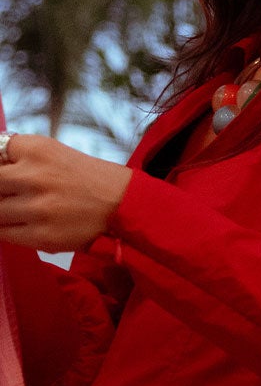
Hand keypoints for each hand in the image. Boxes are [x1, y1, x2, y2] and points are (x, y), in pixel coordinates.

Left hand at [0, 134, 130, 251]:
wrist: (123, 204)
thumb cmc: (87, 178)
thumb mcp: (53, 154)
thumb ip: (17, 159)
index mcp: (38, 149)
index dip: (2, 166)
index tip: (11, 174)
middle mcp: (35, 176)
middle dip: (2, 191)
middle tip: (16, 194)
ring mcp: (37, 209)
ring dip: (5, 212)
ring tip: (27, 209)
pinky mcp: (40, 236)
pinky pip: (4, 234)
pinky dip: (11, 229)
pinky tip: (29, 223)